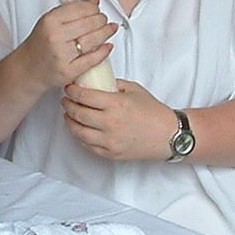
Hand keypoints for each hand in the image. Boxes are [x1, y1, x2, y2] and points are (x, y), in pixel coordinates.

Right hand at [17, 0, 115, 89]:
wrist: (27, 68)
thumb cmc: (39, 45)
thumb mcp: (49, 22)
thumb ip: (70, 10)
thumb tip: (94, 2)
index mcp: (50, 21)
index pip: (80, 8)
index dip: (93, 8)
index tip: (97, 9)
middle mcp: (55, 37)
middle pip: (89, 23)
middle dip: (102, 20)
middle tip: (104, 20)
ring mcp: (62, 55)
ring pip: (93, 40)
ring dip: (106, 33)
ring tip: (110, 29)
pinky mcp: (69, 70)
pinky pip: (92, 59)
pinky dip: (103, 51)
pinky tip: (107, 46)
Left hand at [62, 79, 177, 161]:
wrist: (168, 135)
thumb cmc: (153, 112)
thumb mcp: (134, 90)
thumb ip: (114, 85)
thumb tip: (96, 81)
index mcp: (116, 104)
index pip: (83, 96)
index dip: (71, 91)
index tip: (69, 88)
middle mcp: (110, 123)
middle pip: (77, 113)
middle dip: (67, 105)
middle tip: (66, 100)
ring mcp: (109, 140)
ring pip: (78, 131)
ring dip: (70, 121)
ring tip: (69, 115)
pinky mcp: (110, 153)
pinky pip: (88, 145)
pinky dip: (80, 136)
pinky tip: (80, 128)